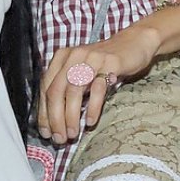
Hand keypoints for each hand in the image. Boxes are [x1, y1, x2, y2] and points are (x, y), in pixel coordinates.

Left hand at [37, 29, 157, 143]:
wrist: (135, 42)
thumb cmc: (105, 62)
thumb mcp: (82, 72)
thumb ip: (67, 88)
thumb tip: (54, 121)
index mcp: (62, 58)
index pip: (45, 88)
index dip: (44, 113)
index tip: (47, 132)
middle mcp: (74, 56)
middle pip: (57, 91)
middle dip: (55, 118)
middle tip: (60, 137)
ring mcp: (92, 58)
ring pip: (74, 90)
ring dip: (71, 116)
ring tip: (73, 133)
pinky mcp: (111, 63)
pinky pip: (98, 88)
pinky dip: (93, 107)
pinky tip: (91, 121)